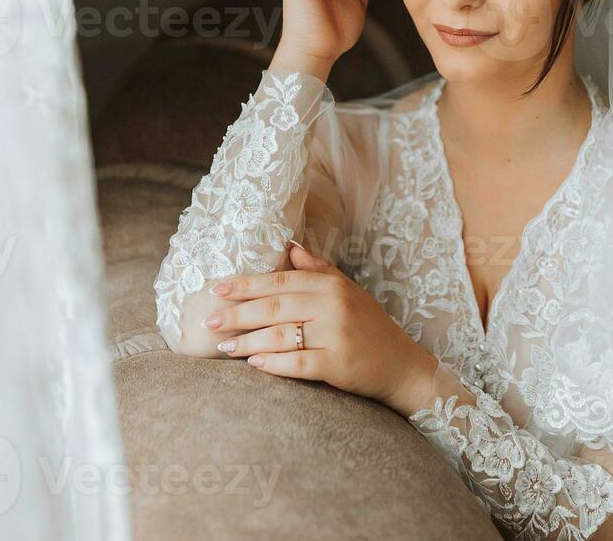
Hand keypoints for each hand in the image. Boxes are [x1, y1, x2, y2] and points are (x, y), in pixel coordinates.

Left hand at [201, 239, 438, 415]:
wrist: (403, 366)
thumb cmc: (370, 327)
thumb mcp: (348, 291)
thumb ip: (318, 270)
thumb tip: (289, 247)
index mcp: (332, 286)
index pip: (281, 280)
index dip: (246, 284)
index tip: (217, 289)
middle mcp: (333, 306)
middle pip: (274, 307)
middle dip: (237, 314)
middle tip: (209, 321)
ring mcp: (337, 336)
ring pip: (281, 336)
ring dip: (247, 342)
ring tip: (223, 347)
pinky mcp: (339, 365)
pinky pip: (297, 364)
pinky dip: (272, 363)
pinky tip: (253, 364)